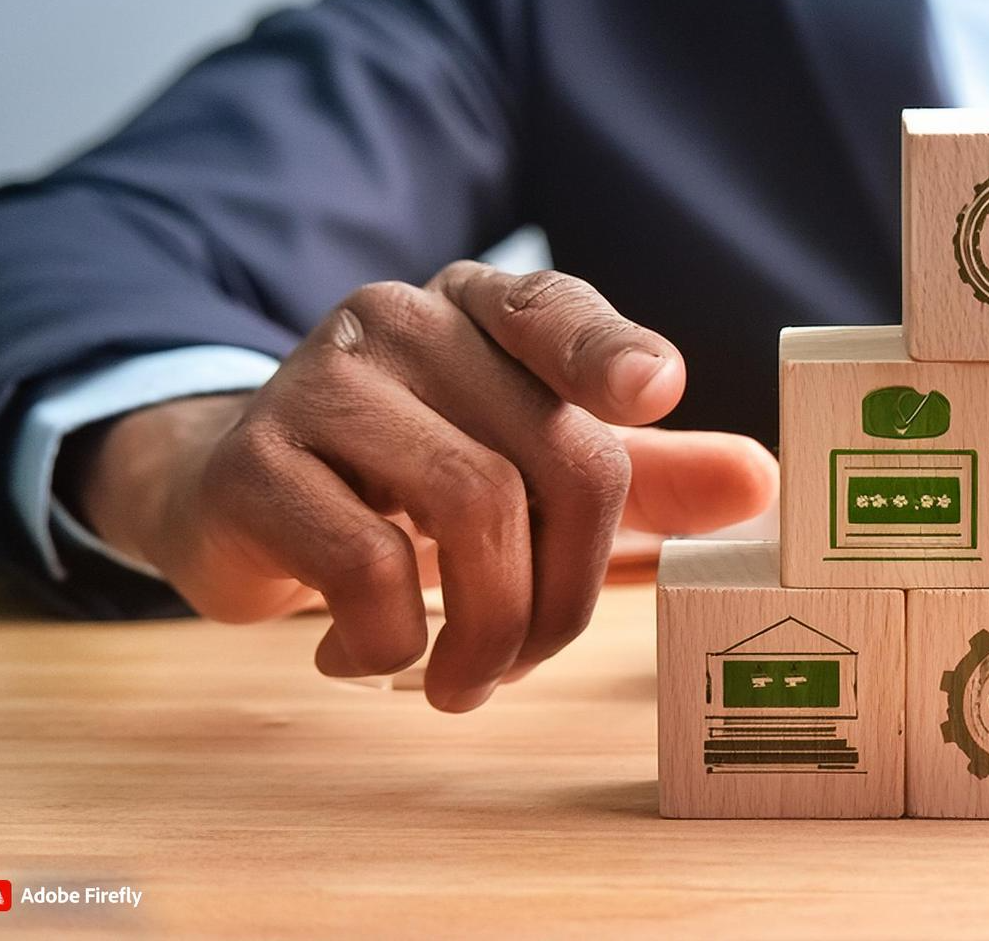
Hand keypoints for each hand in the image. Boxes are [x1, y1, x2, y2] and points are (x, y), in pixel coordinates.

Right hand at [61, 262, 777, 710]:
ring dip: (489, 631)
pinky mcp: (252, 463)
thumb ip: (645, 475)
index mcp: (482, 310)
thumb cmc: (406, 482)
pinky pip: (367, 567)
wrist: (228, 499)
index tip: (657, 392)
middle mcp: (403, 321)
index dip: (610, 353)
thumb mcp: (528, 469)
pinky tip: (367, 655)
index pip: (556, 309)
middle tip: (527, 660)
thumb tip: (761, 479)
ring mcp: (320, 380)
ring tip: (461, 678)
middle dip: (564, 592)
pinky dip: (390, 643)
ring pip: (471, 508)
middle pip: (551, 456)